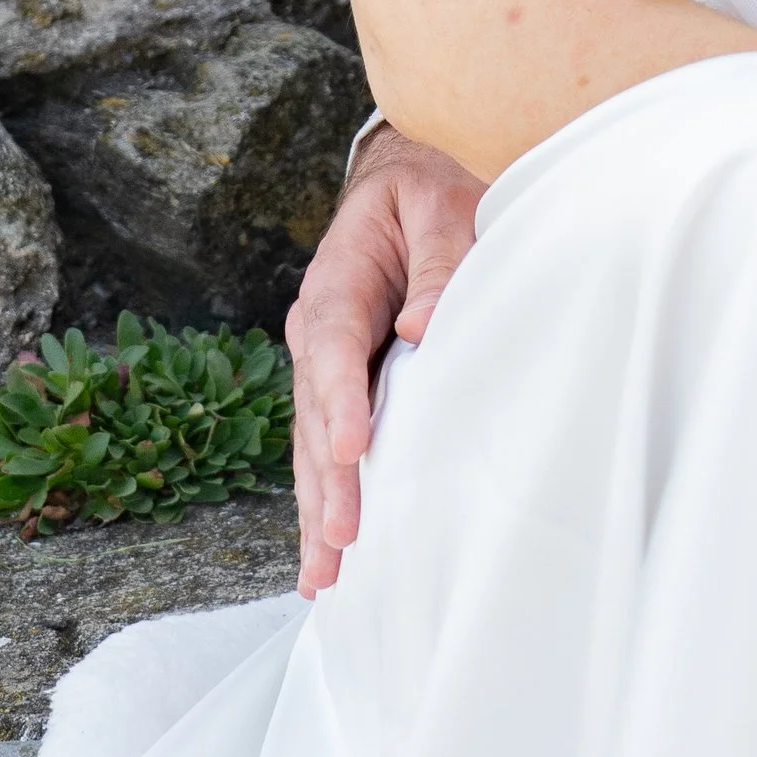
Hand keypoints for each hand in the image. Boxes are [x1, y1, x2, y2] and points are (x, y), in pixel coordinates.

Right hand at [287, 125, 483, 595]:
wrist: (409, 180)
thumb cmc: (434, 191)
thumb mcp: (444, 207)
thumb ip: (441, 262)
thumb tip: (422, 330)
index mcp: (338, 281)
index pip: (334, 346)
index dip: (340, 400)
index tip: (351, 449)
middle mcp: (319, 331)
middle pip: (314, 413)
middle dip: (326, 480)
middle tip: (341, 541)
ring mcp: (325, 366)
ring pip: (313, 445)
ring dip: (319, 509)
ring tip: (322, 576)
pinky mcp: (344, 390)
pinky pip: (328, 449)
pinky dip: (326, 501)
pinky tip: (325, 557)